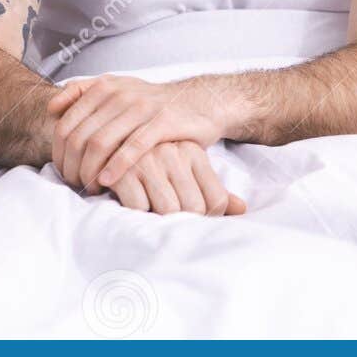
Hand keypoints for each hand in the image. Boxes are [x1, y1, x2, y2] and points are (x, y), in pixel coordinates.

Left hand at [48, 74, 227, 193]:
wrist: (199, 101)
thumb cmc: (152, 103)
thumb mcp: (118, 89)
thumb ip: (84, 92)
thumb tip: (52, 108)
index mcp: (104, 87)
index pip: (66, 122)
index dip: (58, 151)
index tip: (62, 170)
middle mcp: (120, 94)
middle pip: (79, 136)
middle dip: (71, 164)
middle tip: (73, 183)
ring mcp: (141, 107)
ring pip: (101, 142)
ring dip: (89, 169)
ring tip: (88, 186)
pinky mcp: (163, 122)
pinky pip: (133, 147)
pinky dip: (116, 166)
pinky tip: (107, 181)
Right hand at [104, 140, 245, 216]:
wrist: (114, 135)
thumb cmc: (154, 161)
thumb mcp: (188, 168)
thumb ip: (214, 190)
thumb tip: (242, 209)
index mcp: (192, 153)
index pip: (215, 201)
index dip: (205, 217)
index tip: (188, 217)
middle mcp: (174, 153)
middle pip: (194, 209)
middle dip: (179, 220)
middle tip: (165, 216)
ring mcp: (148, 159)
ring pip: (168, 210)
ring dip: (156, 215)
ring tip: (147, 205)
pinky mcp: (123, 169)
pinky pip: (140, 207)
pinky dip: (135, 210)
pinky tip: (128, 198)